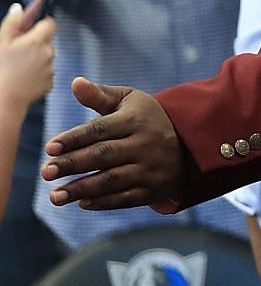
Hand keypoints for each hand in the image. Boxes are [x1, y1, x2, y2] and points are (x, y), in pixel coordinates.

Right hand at [0, 0, 56, 114]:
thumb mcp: (2, 42)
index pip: (50, 23)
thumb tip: (18, 7)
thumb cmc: (0, 68)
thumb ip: (11, 23)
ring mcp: (51, 68)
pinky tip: (24, 77)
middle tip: (19, 48)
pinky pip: (46, 72)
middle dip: (37, 41)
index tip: (34, 25)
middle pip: (48, 40)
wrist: (4, 99)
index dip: (42, 23)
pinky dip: (38, 72)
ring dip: (37, 57)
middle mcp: (49, 53)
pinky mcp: (50, 82)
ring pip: (47, 57)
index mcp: (38, 40)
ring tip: (18, 66)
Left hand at [43, 78, 185, 210]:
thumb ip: (100, 95)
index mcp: (136, 120)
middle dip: (72, 164)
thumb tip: (75, 82)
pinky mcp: (153, 189)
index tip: (49, 148)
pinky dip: (103, 203)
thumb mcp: (130, 101)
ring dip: (81, 190)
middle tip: (45, 172)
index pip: (100, 130)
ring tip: (54, 196)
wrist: (190, 144)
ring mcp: (150, 169)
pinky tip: (81, 203)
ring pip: (111, 181)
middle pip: (103, 155)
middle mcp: (145, 145)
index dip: (74, 139)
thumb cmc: (147, 119)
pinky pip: (125, 199)